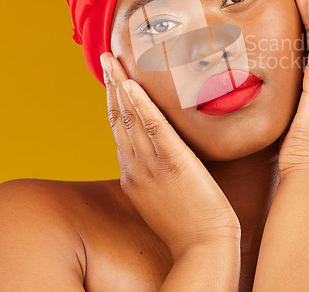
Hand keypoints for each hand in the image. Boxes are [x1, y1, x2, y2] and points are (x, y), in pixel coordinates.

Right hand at [100, 53, 240, 259]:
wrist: (203, 248)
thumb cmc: (188, 223)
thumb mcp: (162, 194)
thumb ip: (156, 170)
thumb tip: (159, 151)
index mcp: (134, 173)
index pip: (118, 130)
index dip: (113, 101)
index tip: (111, 79)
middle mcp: (136, 166)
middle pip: (118, 118)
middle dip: (110, 86)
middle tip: (105, 59)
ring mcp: (152, 164)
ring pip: (130, 118)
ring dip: (119, 86)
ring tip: (112, 61)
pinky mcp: (174, 163)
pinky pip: (154, 128)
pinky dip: (140, 105)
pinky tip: (131, 85)